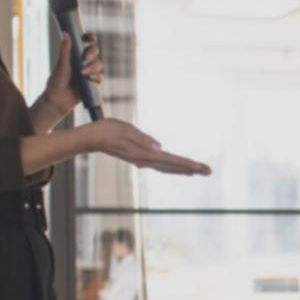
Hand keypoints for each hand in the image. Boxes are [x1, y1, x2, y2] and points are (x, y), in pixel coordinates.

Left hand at [44, 32, 104, 116]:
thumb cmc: (56, 82)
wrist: (58, 101)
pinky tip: (90, 80)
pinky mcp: (93, 83)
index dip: (90, 38)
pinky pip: (100, 77)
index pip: (84, 42)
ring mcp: (88, 72)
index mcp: (74, 54)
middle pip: (94, 51)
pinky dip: (96, 77)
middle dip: (92, 53)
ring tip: (83, 73)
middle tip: (85, 58)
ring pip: (99, 64)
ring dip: (93, 67)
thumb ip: (65, 49)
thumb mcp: (61, 65)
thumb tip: (65, 33)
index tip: (91, 38)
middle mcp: (82, 61)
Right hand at [83, 118, 211, 175]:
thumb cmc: (105, 130)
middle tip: (209, 171)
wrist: (89, 138)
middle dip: (191, 169)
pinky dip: (174, 167)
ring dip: (184, 169)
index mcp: (142, 153)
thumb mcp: (125, 129)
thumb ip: (143, 138)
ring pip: (168, 167)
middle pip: (172, 166)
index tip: (200, 167)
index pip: (169, 160)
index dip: (186, 163)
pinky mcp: (139, 158)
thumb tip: (160, 147)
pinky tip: (180, 168)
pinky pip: (161, 165)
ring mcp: (142, 160)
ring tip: (200, 170)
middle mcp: (144, 160)